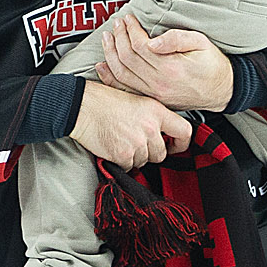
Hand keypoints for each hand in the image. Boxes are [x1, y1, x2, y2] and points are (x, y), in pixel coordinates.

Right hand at [69, 81, 191, 170]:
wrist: (82, 106)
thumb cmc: (105, 101)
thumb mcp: (137, 99)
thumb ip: (154, 116)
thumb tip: (165, 133)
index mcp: (156, 111)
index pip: (184, 131)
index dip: (182, 143)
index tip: (175, 146)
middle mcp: (150, 127)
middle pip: (162, 153)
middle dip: (151, 152)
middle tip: (136, 142)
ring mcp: (137, 142)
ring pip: (145, 161)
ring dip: (135, 156)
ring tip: (122, 140)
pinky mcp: (123, 154)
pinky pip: (129, 166)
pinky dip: (121, 160)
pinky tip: (114, 146)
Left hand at [96, 15, 233, 111]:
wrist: (223, 91)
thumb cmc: (213, 65)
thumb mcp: (201, 43)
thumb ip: (176, 39)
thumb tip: (152, 40)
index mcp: (171, 68)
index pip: (140, 46)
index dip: (131, 29)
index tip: (129, 18)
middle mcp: (159, 84)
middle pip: (127, 59)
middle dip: (118, 38)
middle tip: (116, 24)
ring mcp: (154, 94)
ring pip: (122, 75)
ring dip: (111, 55)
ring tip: (107, 38)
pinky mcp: (153, 99)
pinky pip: (126, 89)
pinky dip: (111, 78)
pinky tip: (103, 67)